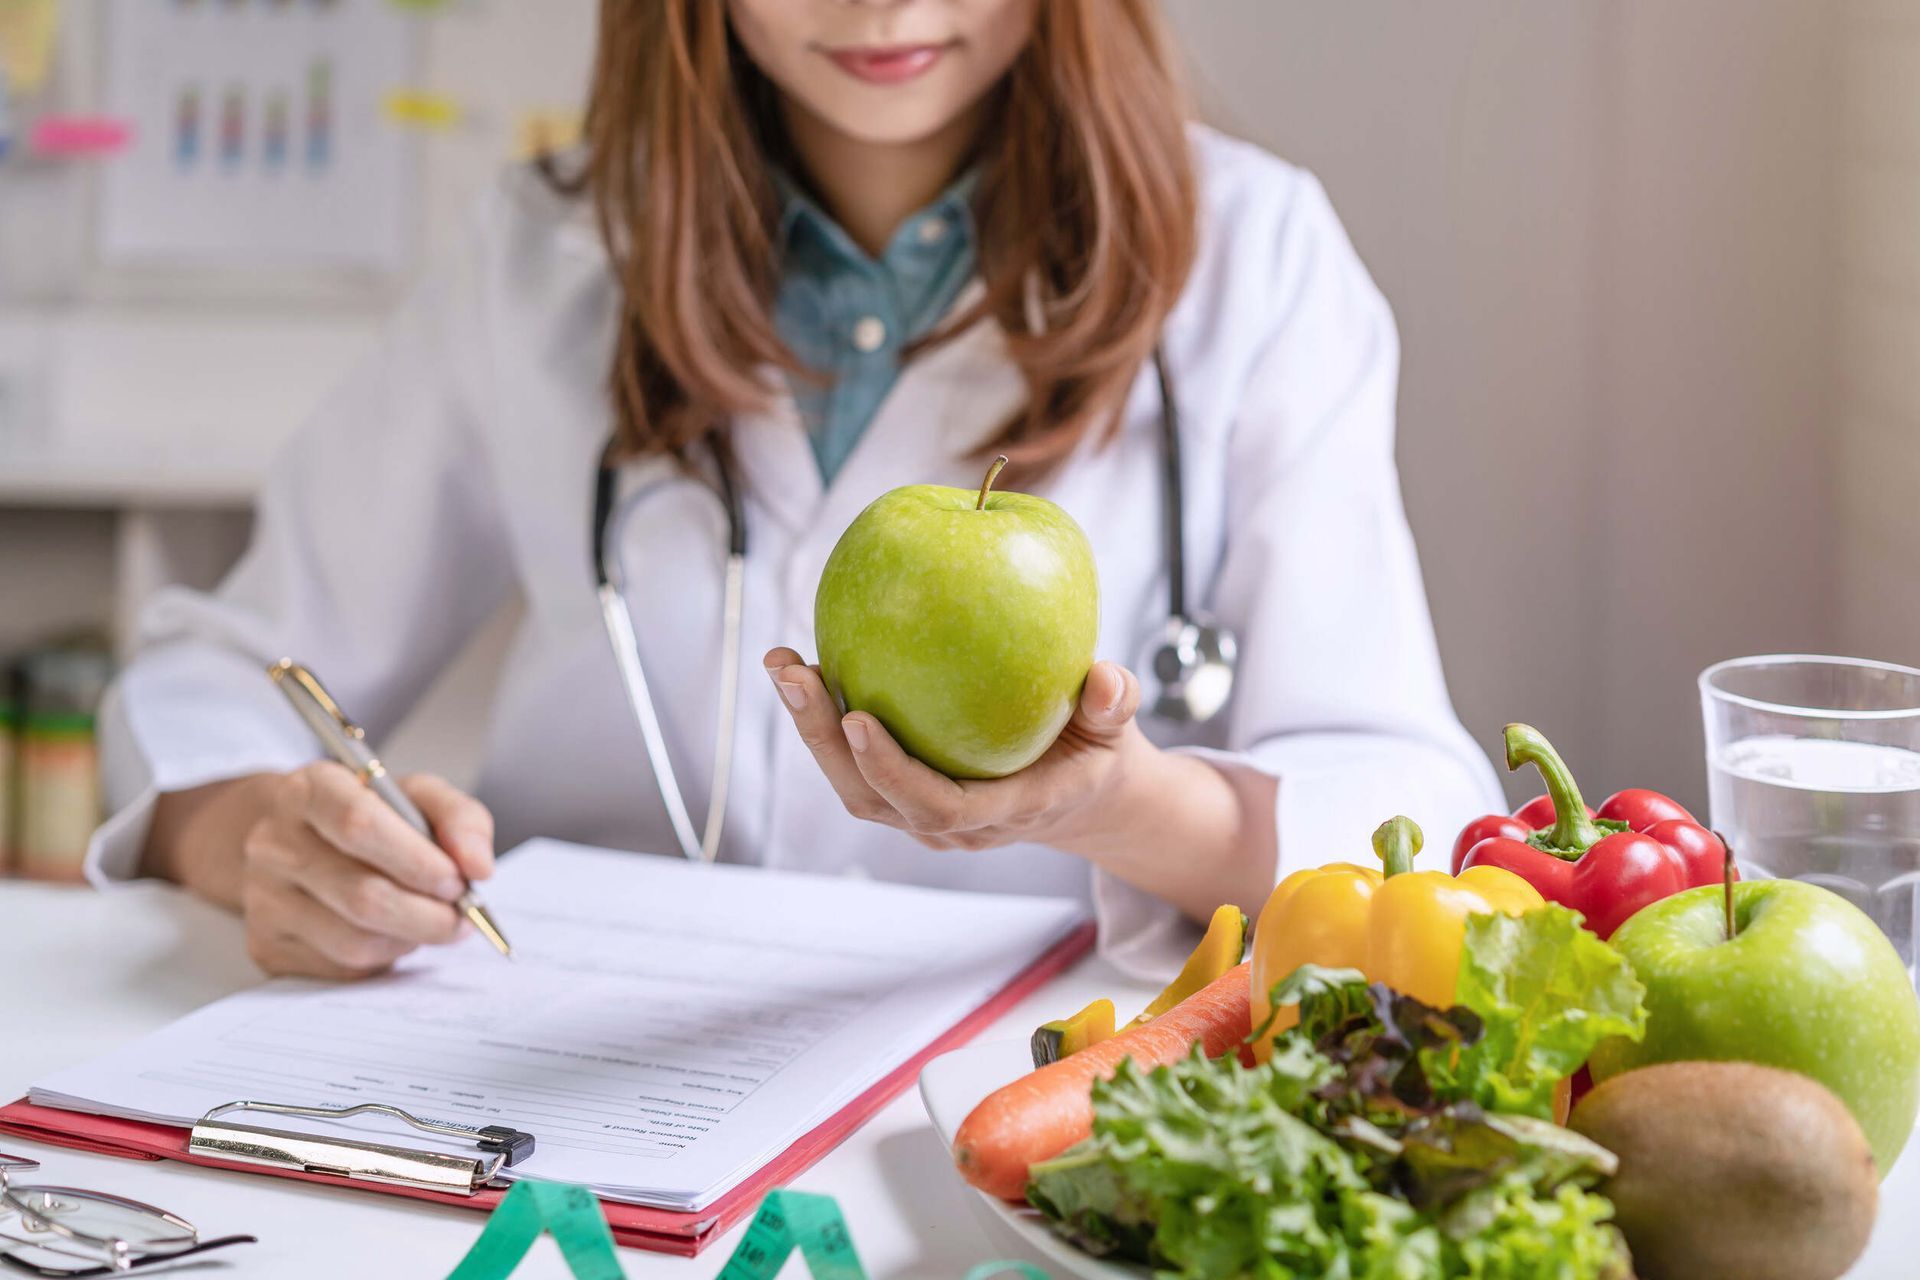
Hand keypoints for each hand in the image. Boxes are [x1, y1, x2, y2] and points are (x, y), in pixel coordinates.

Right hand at [235, 763, 494, 978]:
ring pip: (355, 941)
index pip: (359, 825)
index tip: (459, 879)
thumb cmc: (369, 816)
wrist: (298, 840)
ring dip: (411, 938)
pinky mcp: (267, 945)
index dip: (418, 861)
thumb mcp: (417, 796)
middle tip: (462, 913)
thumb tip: (478, 867)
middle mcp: (274, 844)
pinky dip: (385, 956)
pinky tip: (394, 932)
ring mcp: (264, 899)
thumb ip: (460, 818)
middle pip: (362, 894)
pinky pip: (342, 967)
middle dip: (428, 913)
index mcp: (310, 790)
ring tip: (431, 920)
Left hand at [764, 647, 1148, 851]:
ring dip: (811, 729)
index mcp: (1004, 810)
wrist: (1082, 798)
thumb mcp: (1117, 729)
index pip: (938, 805)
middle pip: (873, 798)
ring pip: (854, 785)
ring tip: (783, 666)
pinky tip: (805, 665)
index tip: (856, 717)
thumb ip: (1116, 704)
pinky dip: (825, 721)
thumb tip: (1108, 677)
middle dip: (824, 740)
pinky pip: (856, 765)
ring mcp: (923, 815)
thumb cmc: (1097, 753)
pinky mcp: (905, 795)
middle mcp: (952, 825)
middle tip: (794, 674)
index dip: (892, 771)